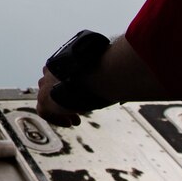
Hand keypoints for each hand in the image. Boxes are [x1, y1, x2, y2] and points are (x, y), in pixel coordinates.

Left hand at [32, 34, 162, 124]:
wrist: (98, 74)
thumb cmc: (109, 68)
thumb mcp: (113, 68)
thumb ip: (118, 73)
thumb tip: (137, 76)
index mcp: (64, 58)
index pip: (62, 73)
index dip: (71, 85)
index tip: (83, 95)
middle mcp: (51, 71)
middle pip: (52, 86)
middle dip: (63, 98)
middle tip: (78, 109)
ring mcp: (46, 85)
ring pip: (47, 99)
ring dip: (61, 110)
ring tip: (75, 118)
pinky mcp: (44, 99)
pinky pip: (44, 112)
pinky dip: (57, 119)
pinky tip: (72, 122)